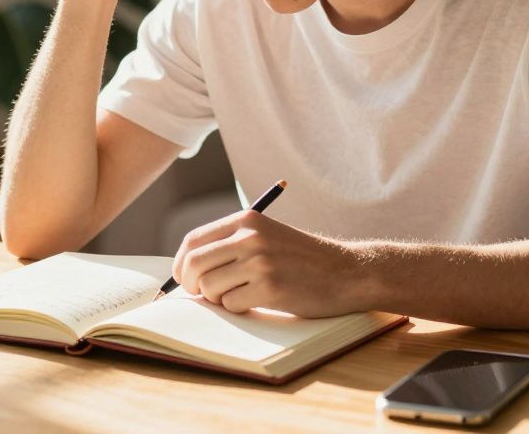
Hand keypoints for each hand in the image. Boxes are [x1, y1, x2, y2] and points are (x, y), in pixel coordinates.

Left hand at [172, 210, 366, 317]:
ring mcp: (259, 262)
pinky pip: (232, 305)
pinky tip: (259, 301)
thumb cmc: (302, 259)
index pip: (193, 240)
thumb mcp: (266, 236)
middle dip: (191, 285)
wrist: (347, 272)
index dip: (181, 263)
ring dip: (219, 298)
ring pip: (210, 288)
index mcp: (246, 220)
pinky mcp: (270, 288)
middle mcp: (249, 237)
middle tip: (202, 294)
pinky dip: (239, 308)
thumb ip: (231, 244)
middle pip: (194, 265)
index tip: (183, 278)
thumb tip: (186, 269)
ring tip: (242, 294)